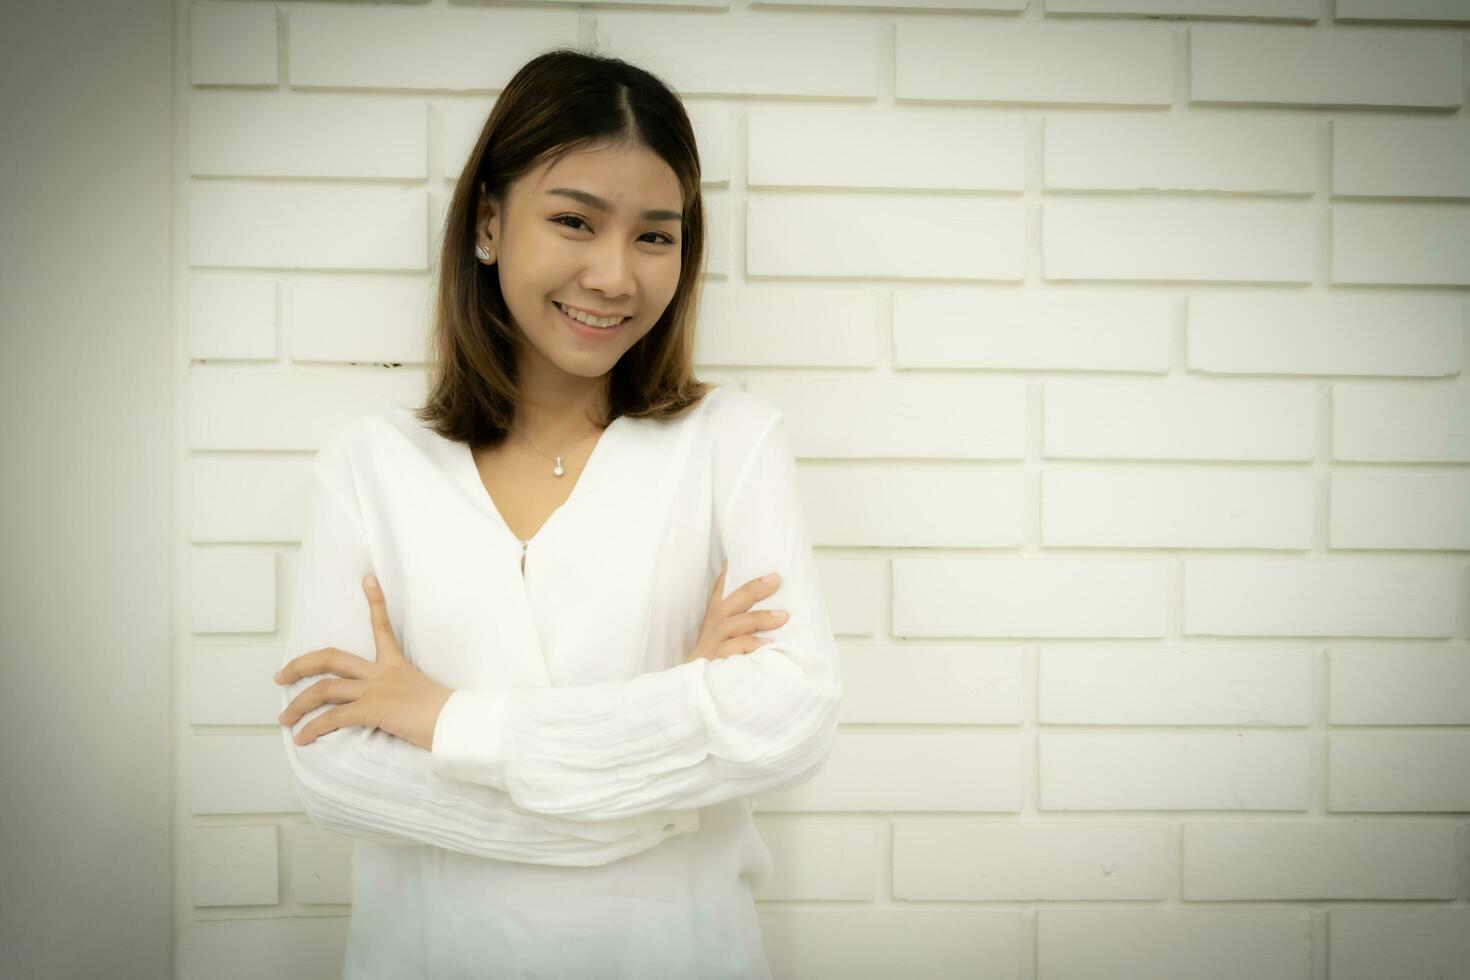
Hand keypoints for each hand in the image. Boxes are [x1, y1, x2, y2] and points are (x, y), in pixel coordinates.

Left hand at [275, 576, 453, 751]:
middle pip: (331, 658)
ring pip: (324, 690)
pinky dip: (313, 729)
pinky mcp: (373, 709)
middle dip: (301, 665)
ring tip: (285, 718)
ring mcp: (375, 690)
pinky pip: (333, 717)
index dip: (375, 601)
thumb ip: (403, 694)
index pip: (382, 627)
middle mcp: (381, 673)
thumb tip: (393, 708)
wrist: (457, 722)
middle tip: (281, 676)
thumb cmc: (446, 714)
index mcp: (395, 665)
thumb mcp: (424, 694)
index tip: (367, 580)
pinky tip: (302, 738)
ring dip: (298, 705)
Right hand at [684, 560, 785, 663]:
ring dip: (758, 618)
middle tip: (777, 579)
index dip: (729, 572)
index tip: (739, 555)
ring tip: (782, 617)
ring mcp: (711, 646)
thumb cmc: (719, 665)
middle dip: (753, 588)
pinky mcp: (714, 663)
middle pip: (730, 602)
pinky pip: (732, 651)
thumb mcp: (728, 642)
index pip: (721, 591)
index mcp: (716, 620)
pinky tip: (767, 645)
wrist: (696, 697)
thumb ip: (746, 626)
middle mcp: (712, 629)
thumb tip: (781, 614)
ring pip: (732, 625)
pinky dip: (750, 645)